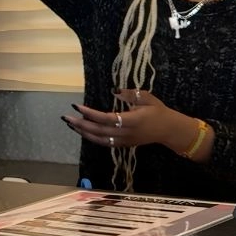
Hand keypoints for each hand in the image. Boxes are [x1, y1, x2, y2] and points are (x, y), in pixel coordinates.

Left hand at [62, 88, 185, 149]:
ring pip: (100, 139)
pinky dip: (91, 138)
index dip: (90, 114)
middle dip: (81, 124)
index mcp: (132, 121)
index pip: (107, 118)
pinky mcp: (123, 144)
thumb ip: (130, 94)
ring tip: (70, 124)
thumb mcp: (147, 98)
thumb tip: (114, 90)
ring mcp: (124, 141)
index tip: (77, 106)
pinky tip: (82, 131)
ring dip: (83, 132)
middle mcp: (126, 133)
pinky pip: (104, 143)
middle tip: (66, 117)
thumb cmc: (158, 111)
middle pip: (99, 131)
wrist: (169, 130)